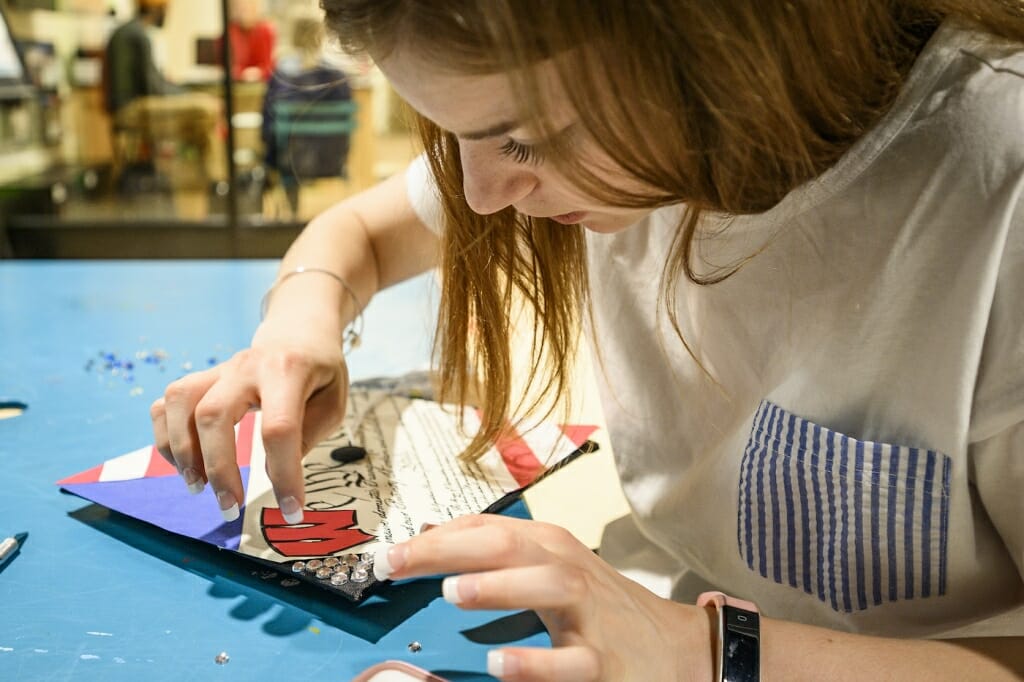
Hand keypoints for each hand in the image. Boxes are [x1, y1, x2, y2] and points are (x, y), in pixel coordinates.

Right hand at [149, 320, 347, 522]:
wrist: (298, 331)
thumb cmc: (320, 373)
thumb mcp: (332, 402)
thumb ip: (305, 436)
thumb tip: (271, 474)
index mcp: (288, 371)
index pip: (279, 428)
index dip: (284, 473)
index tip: (292, 510)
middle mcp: (246, 366)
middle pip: (214, 414)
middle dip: (218, 468)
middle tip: (230, 508)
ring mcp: (218, 371)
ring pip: (180, 403)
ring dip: (183, 452)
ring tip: (198, 487)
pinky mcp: (201, 380)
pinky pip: (165, 404)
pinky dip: (166, 437)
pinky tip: (184, 465)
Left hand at [373, 515, 713, 681]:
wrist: (673, 647)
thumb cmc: (598, 607)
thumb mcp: (549, 569)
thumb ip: (493, 553)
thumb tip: (430, 537)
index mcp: (549, 547)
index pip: (487, 529)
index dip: (434, 538)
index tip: (385, 554)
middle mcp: (567, 570)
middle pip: (509, 546)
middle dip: (450, 550)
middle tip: (397, 562)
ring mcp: (589, 615)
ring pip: (548, 588)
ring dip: (500, 587)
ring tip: (451, 593)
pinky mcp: (603, 661)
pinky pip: (570, 662)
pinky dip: (535, 662)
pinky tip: (497, 664)